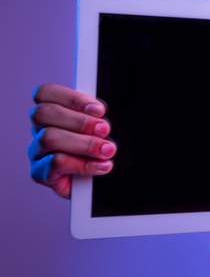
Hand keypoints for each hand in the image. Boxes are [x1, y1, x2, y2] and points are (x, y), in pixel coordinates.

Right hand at [28, 83, 115, 198]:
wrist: (94, 183)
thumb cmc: (96, 150)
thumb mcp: (99, 127)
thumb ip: (96, 116)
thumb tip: (99, 111)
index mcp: (51, 112)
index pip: (46, 93)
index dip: (72, 98)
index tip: (98, 109)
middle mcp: (39, 129)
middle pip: (44, 113)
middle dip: (79, 121)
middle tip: (104, 129)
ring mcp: (36, 152)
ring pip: (49, 138)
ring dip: (84, 143)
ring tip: (106, 150)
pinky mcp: (39, 173)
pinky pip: (56, 164)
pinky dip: (84, 165)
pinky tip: (102, 166)